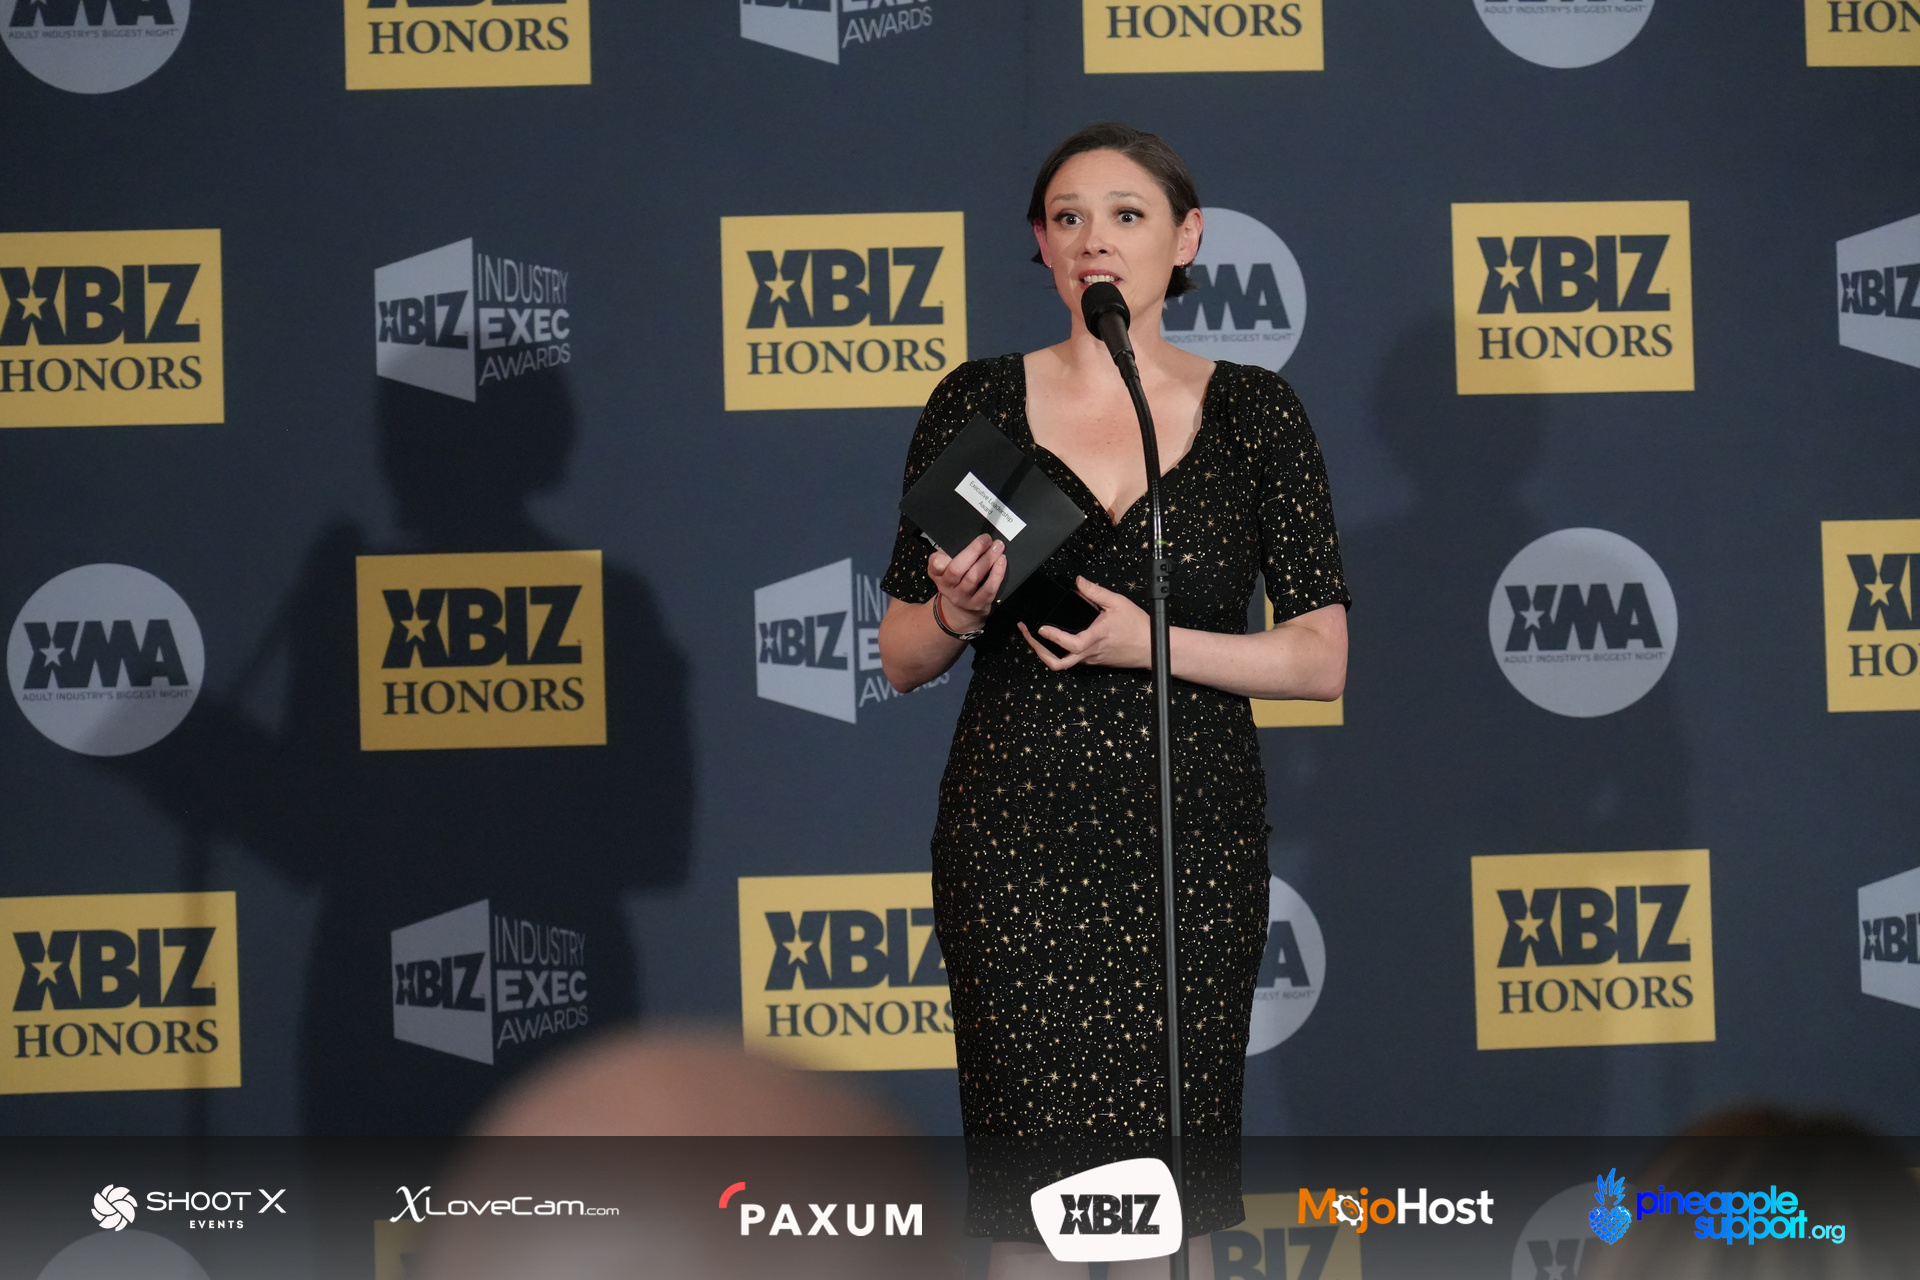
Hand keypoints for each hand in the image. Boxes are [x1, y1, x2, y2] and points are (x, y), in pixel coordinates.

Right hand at [928, 534, 1005, 631]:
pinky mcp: (978, 604)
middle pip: (956, 569)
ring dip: (988, 560)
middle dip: (973, 551)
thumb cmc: (957, 580)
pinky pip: (988, 589)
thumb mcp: (947, 568)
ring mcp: (962, 597)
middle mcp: (947, 587)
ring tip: (998, 548)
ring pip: (974, 577)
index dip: (941, 557)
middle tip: (987, 539)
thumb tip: (972, 541)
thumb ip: (951, 555)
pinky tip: (1001, 562)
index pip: (935, 565)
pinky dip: (997, 574)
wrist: (962, 610)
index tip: (957, 544)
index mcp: (937, 574)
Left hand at [1018, 577, 1148, 670]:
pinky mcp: (1094, 660)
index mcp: (1095, 638)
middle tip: (1028, 636)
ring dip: (1047, 652)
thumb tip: (1079, 582)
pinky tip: (1057, 638)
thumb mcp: (1117, 603)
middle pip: (1058, 663)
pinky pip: (1074, 659)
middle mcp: (1090, 653)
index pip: (1070, 644)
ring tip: (1036, 638)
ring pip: (1064, 663)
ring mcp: (1091, 659)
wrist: (1152, 647)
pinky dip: (1060, 650)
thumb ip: (1095, 592)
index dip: (1053, 638)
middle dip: (1039, 651)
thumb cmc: (1138, 627)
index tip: (1040, 629)